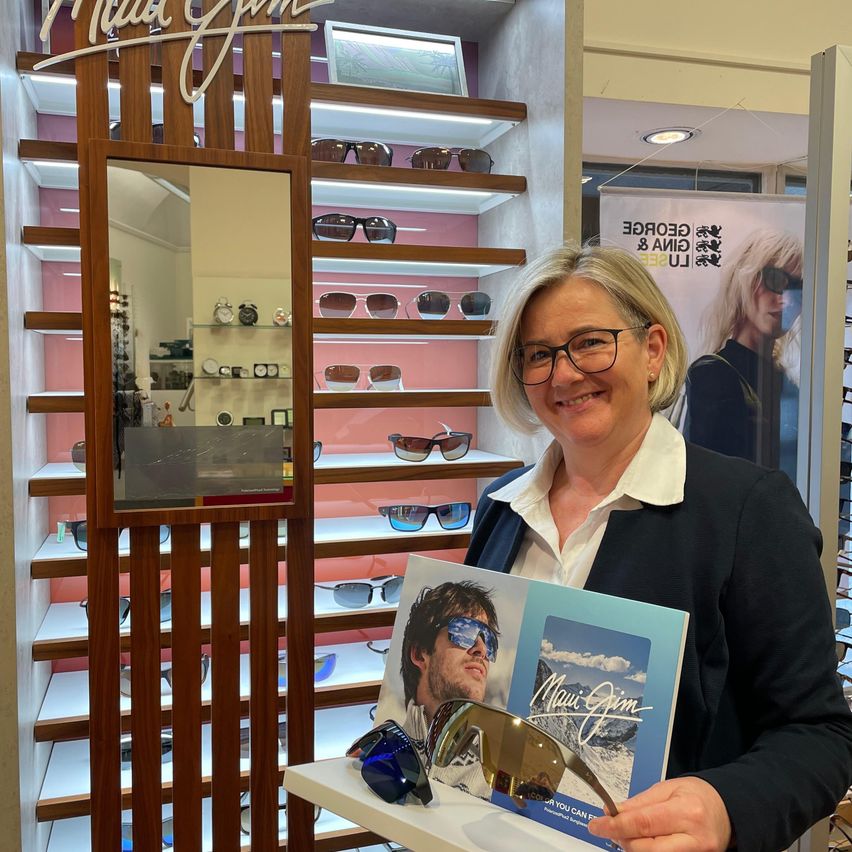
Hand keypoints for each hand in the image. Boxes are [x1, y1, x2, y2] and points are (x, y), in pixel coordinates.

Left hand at [587, 777, 731, 851]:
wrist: (728, 811)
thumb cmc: (696, 796)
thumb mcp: (667, 789)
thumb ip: (639, 803)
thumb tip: (612, 812)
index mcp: (686, 812)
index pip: (643, 823)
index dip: (616, 826)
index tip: (596, 825)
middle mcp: (694, 839)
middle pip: (647, 848)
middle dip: (623, 839)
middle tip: (610, 828)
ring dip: (633, 847)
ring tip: (627, 834)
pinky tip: (642, 842)